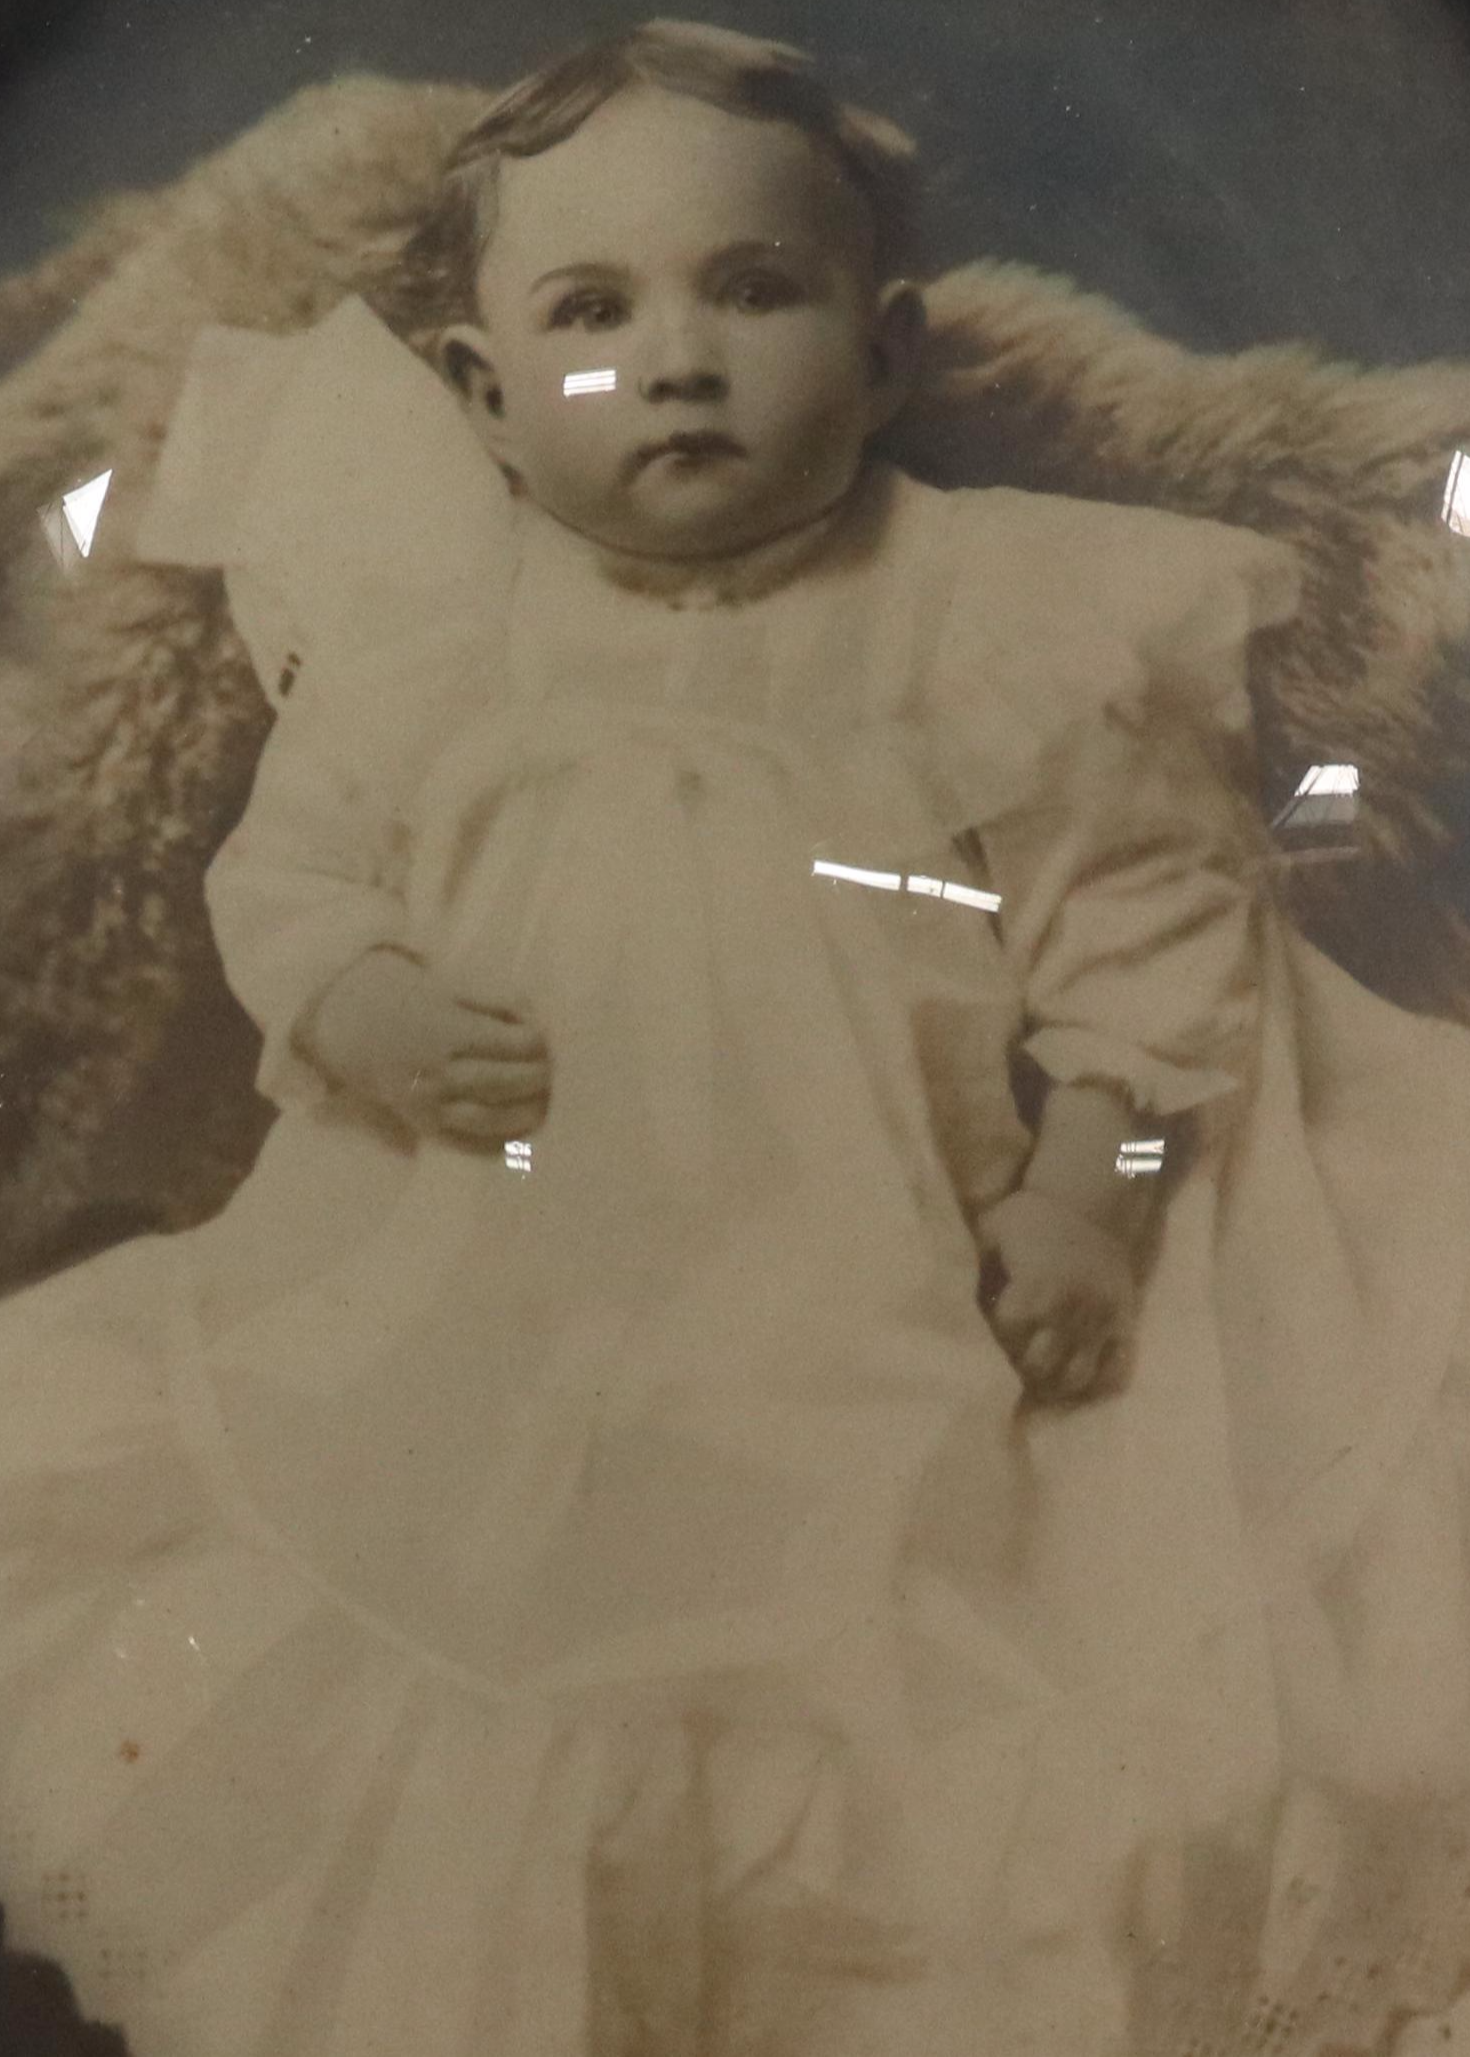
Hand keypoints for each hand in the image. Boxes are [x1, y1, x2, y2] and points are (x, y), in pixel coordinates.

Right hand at [304, 947, 549, 1150]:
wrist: (353, 1026)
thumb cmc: (414, 1001)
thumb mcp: (451, 987)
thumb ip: (496, 1001)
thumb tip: (538, 1019)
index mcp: (446, 1029)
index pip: (509, 1043)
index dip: (538, 1044)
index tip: (551, 1041)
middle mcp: (437, 1070)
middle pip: (502, 1081)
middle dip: (537, 1079)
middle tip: (557, 1075)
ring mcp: (428, 1102)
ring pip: (487, 1116)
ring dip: (523, 1114)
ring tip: (545, 1106)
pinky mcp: (422, 1124)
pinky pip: (464, 1141)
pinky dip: (495, 1141)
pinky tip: (518, 1133)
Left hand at [975, 1187, 1136, 1405]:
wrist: (1091, 1204)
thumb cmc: (1032, 1218)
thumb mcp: (994, 1227)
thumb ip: (974, 1261)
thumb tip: (946, 1297)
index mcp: (1036, 1285)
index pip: (1008, 1335)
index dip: (995, 1340)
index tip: (988, 1337)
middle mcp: (1070, 1308)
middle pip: (1039, 1365)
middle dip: (1021, 1368)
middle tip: (1010, 1366)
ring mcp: (1100, 1320)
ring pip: (1075, 1377)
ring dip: (1053, 1384)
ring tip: (1038, 1380)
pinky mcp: (1124, 1324)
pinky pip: (1115, 1370)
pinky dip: (1095, 1382)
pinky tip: (1073, 1378)